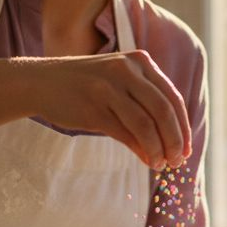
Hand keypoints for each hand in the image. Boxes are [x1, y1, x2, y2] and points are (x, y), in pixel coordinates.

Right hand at [22, 51, 190, 168]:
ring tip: (161, 165)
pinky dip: (141, 150)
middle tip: (177, 162)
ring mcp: (109, 88)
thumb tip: (170, 143)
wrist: (40, 82)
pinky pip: (126, 133)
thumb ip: (144, 105)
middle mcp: (126, 71)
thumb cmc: (85, 86)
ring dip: (159, 149)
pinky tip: (147, 161)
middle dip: (175, 141)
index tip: (186, 149)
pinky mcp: (94, 108)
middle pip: (164, 111)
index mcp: (139, 61)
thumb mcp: (118, 84)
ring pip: (146, 124)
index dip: (183, 127)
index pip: (172, 98)